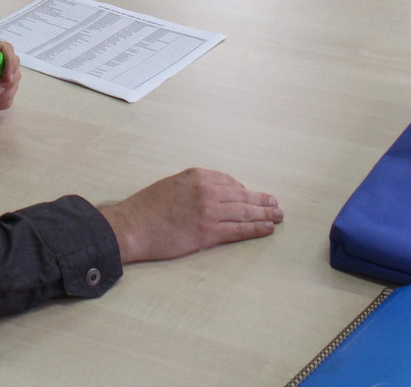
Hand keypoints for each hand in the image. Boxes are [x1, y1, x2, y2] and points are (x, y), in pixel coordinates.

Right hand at [97, 168, 281, 262]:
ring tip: (278, 217)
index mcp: (198, 176)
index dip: (244, 191)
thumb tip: (214, 194)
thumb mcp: (172, 184)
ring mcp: (208, 212)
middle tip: (276, 205)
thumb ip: (194, 186)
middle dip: (262, 201)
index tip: (253, 197)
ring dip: (265, 215)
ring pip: (244, 213)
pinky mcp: (207, 233)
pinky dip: (255, 229)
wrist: (132, 226)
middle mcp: (206, 191)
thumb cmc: (147, 207)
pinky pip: (238, 230)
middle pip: (242, 196)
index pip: (230, 182)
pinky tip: (267, 229)